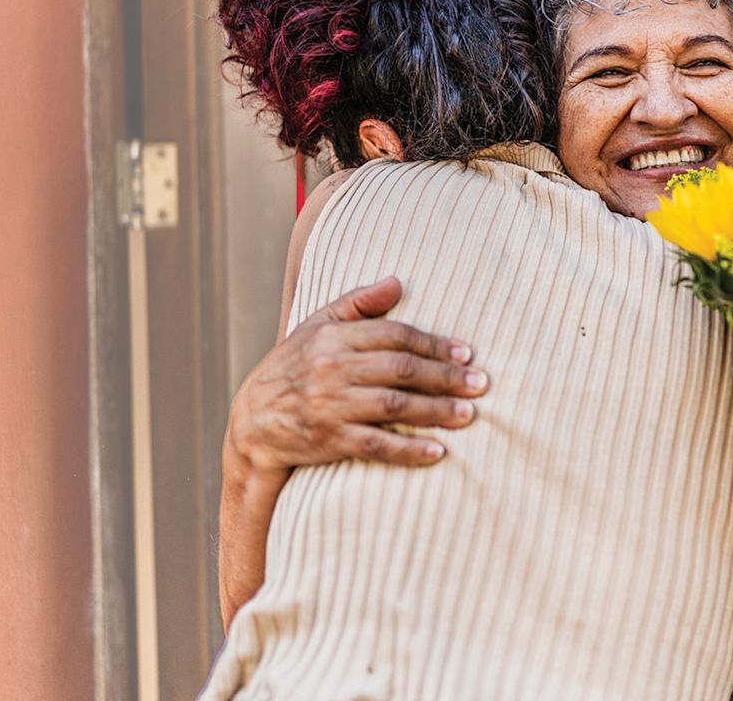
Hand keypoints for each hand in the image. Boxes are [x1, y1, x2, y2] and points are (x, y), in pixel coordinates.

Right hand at [225, 276, 485, 478]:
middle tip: (481, 384)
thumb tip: (397, 281)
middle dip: (445, 377)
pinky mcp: (328, 440)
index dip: (435, 344)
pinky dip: (408, 449)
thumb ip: (358, 303)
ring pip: (393, 405)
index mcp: (334, 337)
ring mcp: (330, 405)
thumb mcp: (317, 326)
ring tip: (469, 415)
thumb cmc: (294, 368)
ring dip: (436, 411)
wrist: (251, 423)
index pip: (395, 335)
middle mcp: (332, 368)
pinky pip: (375, 444)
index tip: (467, 354)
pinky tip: (437, 452)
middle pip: (401, 369)